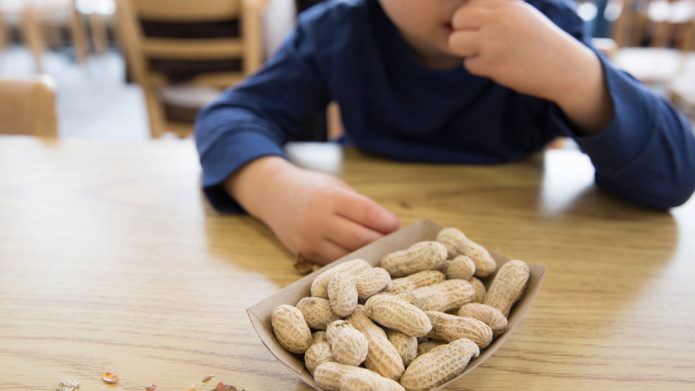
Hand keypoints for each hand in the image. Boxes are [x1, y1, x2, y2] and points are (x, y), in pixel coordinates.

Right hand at [226, 157, 400, 264]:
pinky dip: (349, 260)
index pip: (366, 213)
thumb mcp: (335, 186)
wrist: (272, 195)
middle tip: (393, 242)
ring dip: (367, 254)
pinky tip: (360, 257)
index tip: (397, 225)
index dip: (386, 222)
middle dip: (381, 241)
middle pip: (360, 238)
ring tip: (379, 250)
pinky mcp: (304, 253)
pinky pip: (333, 262)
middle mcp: (318, 220)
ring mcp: (310, 239)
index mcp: (329, 197)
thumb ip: (358, 204)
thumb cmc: (310, 188)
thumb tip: (388, 225)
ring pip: (348, 255)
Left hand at [448, 0, 611, 133]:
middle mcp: (498, 18)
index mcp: (505, 2)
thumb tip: (456, 16)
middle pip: (457, 19)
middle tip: (479, 41)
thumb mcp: (519, 13)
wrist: (563, 66)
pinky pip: (468, 64)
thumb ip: (493, 9)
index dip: (470, 16)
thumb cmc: (538, 39)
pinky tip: (498, 65)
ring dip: (465, 50)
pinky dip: (479, 67)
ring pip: (455, 41)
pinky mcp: (492, 63)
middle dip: (463, 31)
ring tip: (484, 52)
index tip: (483, 26)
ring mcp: (494, 41)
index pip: (468, 2)